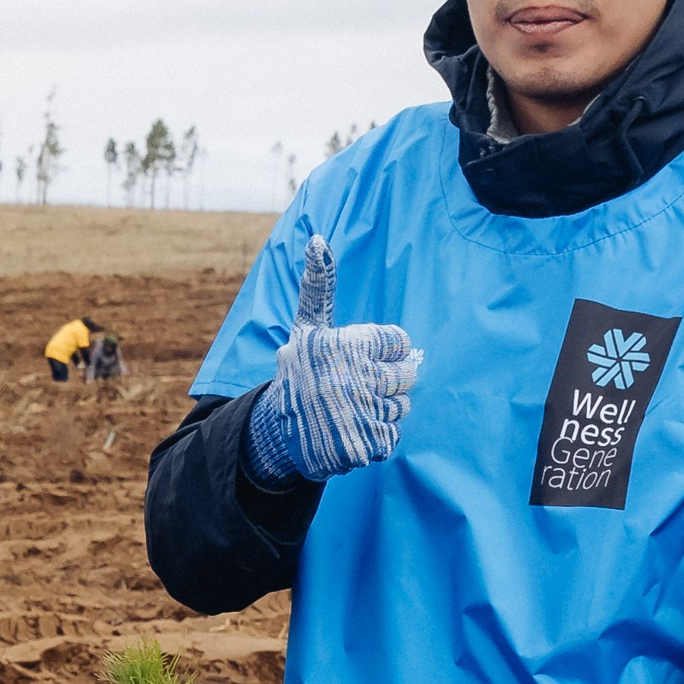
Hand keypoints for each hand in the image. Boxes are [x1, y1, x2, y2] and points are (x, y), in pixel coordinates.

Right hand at [243, 235, 420, 484]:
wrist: (277, 431)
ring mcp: (360, 413)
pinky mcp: (365, 445)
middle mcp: (353, 377)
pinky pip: (394, 435)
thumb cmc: (300, 371)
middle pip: (406, 374)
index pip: (400, 342)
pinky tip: (352, 430)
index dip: (385, 350)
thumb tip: (318, 238)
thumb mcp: (307, 327)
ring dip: (382, 409)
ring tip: (352, 408)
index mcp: (346, 344)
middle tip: (358, 386)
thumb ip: (320, 286)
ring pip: (402, 406)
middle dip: (387, 381)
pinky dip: (377, 436)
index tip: (360, 359)